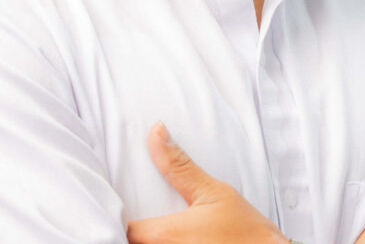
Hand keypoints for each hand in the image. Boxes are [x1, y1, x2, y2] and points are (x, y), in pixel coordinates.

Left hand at [126, 121, 287, 243]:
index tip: (119, 201)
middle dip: (126, 230)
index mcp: (164, 237)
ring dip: (141, 238)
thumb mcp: (213, 192)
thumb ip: (179, 165)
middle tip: (130, 212)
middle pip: (128, 242)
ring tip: (144, 222)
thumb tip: (156, 132)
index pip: (122, 227)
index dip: (117, 214)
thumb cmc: (246, 232)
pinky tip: (171, 238)